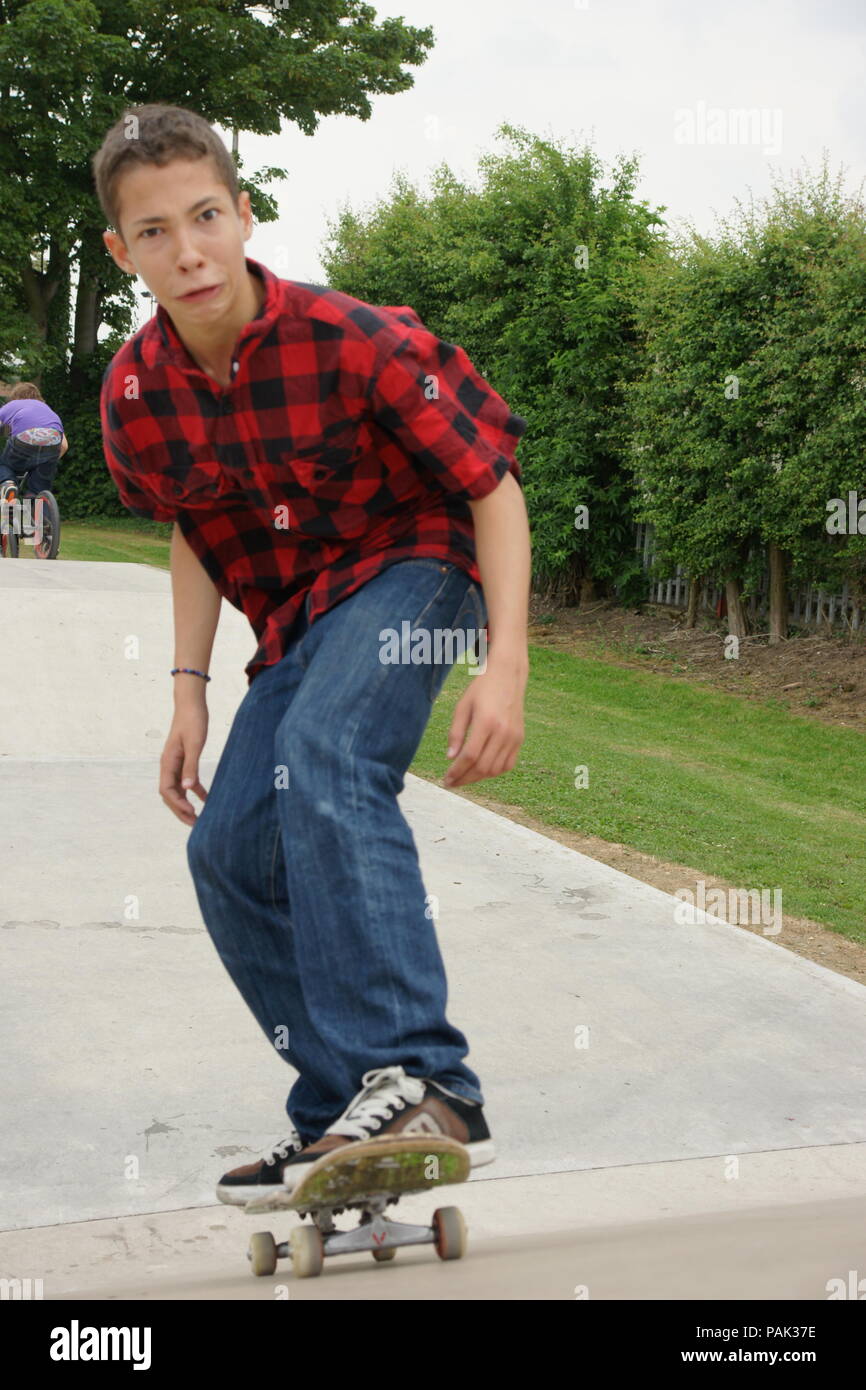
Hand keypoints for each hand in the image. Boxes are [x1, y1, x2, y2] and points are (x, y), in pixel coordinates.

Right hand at [161, 701, 208, 823]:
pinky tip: (207, 799)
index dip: (177, 804)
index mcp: (167, 762)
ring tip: (199, 818)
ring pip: (177, 790)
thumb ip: (191, 766)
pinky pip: (186, 781)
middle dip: (180, 811)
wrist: (191, 704)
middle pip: (170, 795)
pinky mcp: (184, 760)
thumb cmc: (193, 721)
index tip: (192, 812)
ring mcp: (175, 764)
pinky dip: (195, 791)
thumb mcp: (194, 744)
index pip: (167, 790)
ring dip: (186, 804)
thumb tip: (187, 789)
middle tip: (195, 825)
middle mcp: (168, 765)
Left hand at [443, 659, 526, 787]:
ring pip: (495, 769)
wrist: (508, 677)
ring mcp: (514, 737)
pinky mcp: (520, 739)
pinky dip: (494, 772)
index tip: (446, 779)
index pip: (470, 756)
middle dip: (465, 779)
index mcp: (486, 722)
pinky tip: (481, 770)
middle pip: (482, 767)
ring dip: (478, 777)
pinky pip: (507, 765)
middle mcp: (503, 732)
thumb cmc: (481, 690)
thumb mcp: (462, 707)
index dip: (456, 771)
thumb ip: (456, 733)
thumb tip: (450, 758)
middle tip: (452, 782)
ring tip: (464, 777)